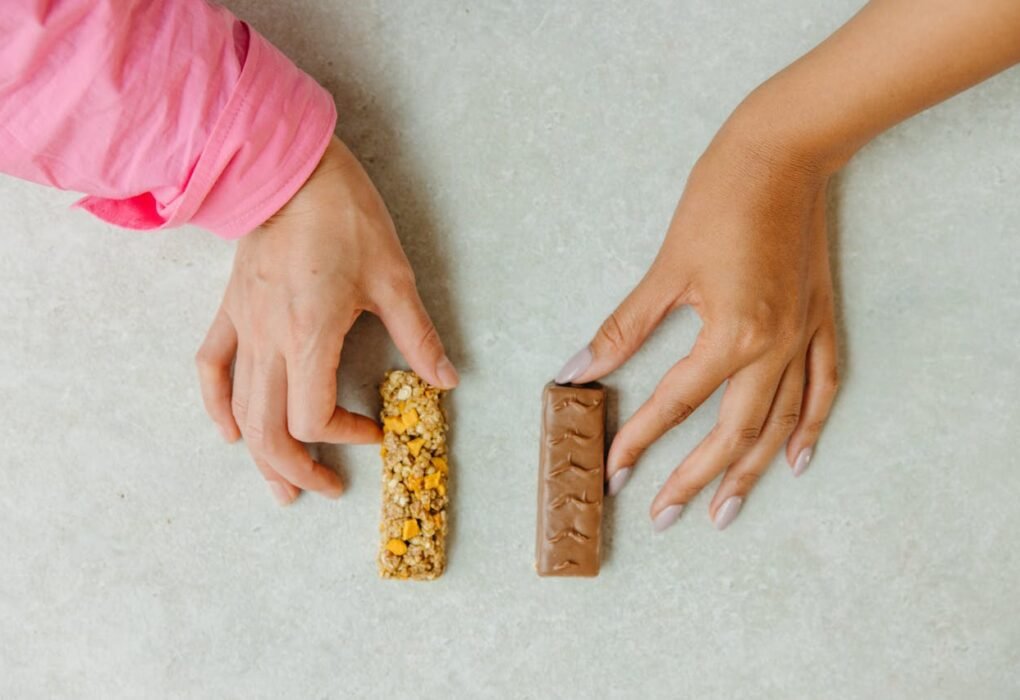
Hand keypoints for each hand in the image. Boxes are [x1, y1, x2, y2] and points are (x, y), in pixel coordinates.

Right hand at [195, 136, 458, 504]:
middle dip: (298, 469)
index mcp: (309, 335)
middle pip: (269, 431)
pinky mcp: (232, 310)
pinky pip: (212, 368)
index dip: (344, 436)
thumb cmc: (344, 216)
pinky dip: (218, 406)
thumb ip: (418, 336)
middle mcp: (268, 340)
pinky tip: (229, 431)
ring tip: (280, 486)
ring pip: (240, 410)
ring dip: (260, 454)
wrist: (289, 169)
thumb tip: (445, 380)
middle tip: (325, 489)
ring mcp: (244, 326)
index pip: (312, 418)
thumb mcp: (393, 277)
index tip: (374, 429)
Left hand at [557, 128, 837, 531]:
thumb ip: (624, 328)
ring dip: (750, 471)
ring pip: (779, 423)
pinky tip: (795, 459)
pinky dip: (810, 426)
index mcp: (732, 334)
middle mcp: (774, 346)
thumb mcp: (667, 267)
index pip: (677, 404)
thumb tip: (580, 369)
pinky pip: (823, 386)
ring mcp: (803, 336)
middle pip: (732, 432)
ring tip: (724, 511)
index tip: (613, 472)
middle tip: (664, 515)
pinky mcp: (819, 320)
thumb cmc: (720, 199)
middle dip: (694, 478)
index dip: (640, 441)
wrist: (784, 152)